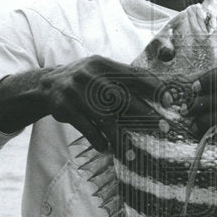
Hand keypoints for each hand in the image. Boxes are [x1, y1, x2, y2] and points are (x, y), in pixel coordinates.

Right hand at [40, 56, 164, 149]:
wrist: (46, 85)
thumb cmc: (85, 81)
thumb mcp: (101, 71)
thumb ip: (124, 79)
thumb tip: (158, 92)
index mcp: (102, 64)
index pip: (133, 75)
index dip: (153, 87)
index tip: (169, 100)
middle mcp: (89, 75)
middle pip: (122, 98)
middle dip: (145, 114)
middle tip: (162, 126)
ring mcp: (76, 91)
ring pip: (105, 118)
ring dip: (120, 137)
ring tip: (131, 151)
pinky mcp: (64, 107)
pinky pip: (86, 128)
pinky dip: (98, 140)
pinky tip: (106, 148)